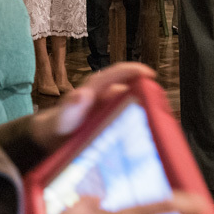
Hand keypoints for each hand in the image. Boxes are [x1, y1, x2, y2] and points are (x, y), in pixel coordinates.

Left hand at [29, 62, 154, 151]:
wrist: (51, 142)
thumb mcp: (61, 119)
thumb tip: (82, 93)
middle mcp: (106, 97)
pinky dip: (140, 125)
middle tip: (162, 110)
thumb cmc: (56, 128)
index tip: (150, 75)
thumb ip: (70, 108)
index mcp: (95, 90)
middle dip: (148, 95)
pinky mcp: (113, 123)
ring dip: (146, 112)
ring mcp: (111, 109)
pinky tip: (148, 139)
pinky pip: (130, 119)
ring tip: (159, 127)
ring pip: (134, 105)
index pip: (116, 74)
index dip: (133, 71)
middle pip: (132, 89)